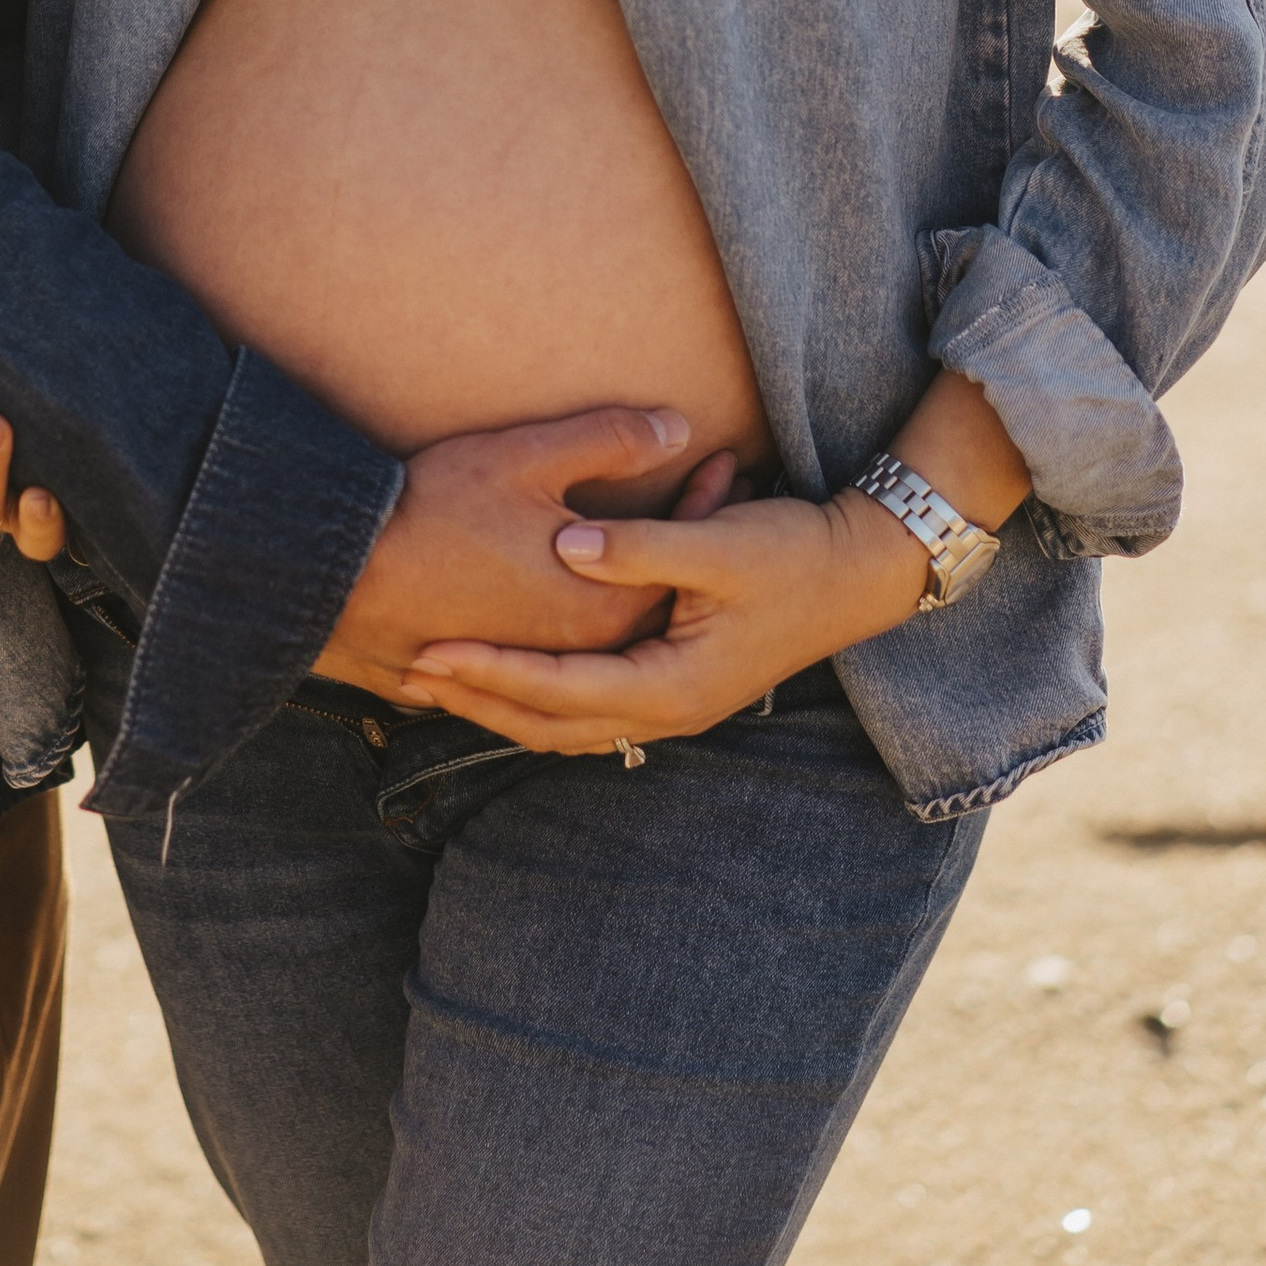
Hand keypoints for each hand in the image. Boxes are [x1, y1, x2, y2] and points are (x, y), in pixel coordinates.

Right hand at [319, 404, 701, 706]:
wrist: (342, 575)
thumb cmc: (434, 511)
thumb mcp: (527, 457)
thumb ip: (609, 440)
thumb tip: (680, 426)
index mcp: (602, 606)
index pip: (682, 557)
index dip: (708, 504)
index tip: (726, 465)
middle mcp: (578, 650)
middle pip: (654, 602)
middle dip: (684, 551)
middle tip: (709, 501)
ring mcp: (534, 665)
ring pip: (609, 635)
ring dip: (634, 591)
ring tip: (652, 550)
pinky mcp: (492, 667)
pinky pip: (558, 651)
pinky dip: (582, 623)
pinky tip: (575, 591)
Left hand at [393, 481, 934, 751]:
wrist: (859, 572)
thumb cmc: (792, 552)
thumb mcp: (719, 543)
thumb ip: (641, 545)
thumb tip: (567, 542)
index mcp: (672, 683)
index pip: (559, 688)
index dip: (490, 671)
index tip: (429, 650)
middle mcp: (667, 709)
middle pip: (550, 723)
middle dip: (478, 700)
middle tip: (407, 673)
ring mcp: (671, 704)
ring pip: (566, 724)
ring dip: (501, 703)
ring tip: (438, 680)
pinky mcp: (672, 684)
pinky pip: (588, 707)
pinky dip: (540, 696)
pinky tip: (504, 676)